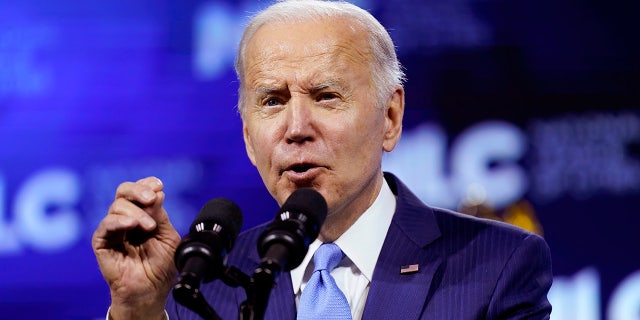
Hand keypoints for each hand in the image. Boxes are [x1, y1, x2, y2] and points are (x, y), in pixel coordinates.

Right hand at [92, 177, 180, 319]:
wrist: (151, 290)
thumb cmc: (161, 267)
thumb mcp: (167, 236)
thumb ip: (160, 215)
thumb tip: (157, 193)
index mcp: (142, 214)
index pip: (139, 191)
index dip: (147, 184)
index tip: (159, 185)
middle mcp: (126, 219)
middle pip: (123, 191)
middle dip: (138, 190)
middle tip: (151, 197)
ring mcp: (113, 230)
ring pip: (117, 206)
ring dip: (136, 212)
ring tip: (149, 227)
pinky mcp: (102, 243)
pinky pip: (105, 225)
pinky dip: (119, 221)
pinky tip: (132, 225)